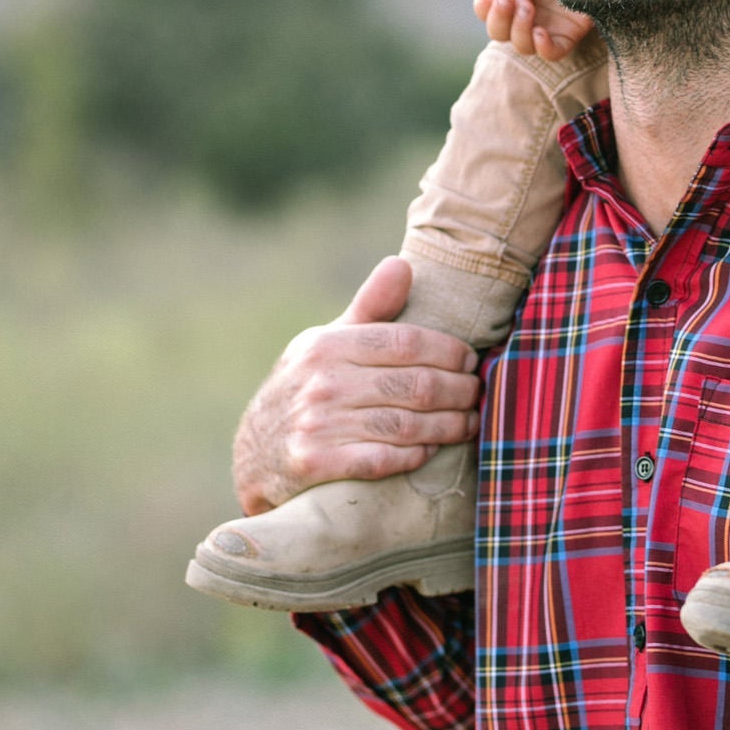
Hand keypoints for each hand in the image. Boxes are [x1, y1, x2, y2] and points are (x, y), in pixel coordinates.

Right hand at [232, 257, 481, 514]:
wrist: (253, 454)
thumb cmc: (304, 389)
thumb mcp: (326, 343)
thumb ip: (368, 309)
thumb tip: (401, 265)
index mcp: (327, 345)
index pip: (405, 342)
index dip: (447, 351)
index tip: (470, 360)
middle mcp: (321, 382)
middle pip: (413, 385)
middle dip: (457, 390)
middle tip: (477, 394)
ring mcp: (317, 425)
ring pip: (405, 424)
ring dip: (447, 426)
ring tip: (469, 423)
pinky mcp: (316, 464)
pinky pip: (382, 460)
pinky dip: (414, 456)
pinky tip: (431, 450)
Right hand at [473, 0, 596, 59]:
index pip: (486, 11)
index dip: (485, 5)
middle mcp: (526, 17)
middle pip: (498, 33)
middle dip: (499, 17)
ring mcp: (546, 29)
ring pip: (521, 46)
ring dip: (519, 28)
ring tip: (528, 7)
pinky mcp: (568, 38)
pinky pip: (550, 54)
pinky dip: (542, 47)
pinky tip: (540, 32)